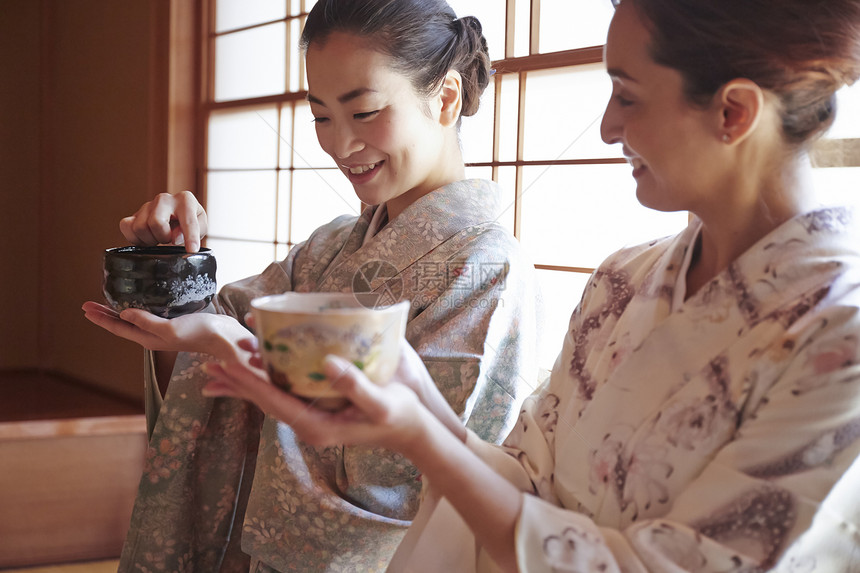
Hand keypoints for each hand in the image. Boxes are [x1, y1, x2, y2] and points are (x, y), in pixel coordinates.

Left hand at [82, 301, 249, 362]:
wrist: (224, 337)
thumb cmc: (199, 334)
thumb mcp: (170, 327)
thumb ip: (147, 321)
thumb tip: (123, 313)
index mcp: (148, 338)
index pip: (117, 328)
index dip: (100, 318)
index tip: (85, 308)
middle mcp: (153, 335)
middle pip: (123, 324)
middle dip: (105, 314)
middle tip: (88, 303)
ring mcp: (164, 328)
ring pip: (135, 319)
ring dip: (119, 311)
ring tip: (108, 301)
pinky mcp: (175, 321)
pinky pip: (150, 313)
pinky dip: (139, 306)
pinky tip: (141, 299)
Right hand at [119, 191, 207, 251]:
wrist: (176, 216)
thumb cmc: (190, 221)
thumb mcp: (201, 226)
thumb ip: (196, 230)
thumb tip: (176, 236)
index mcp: (185, 200)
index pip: (188, 220)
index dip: (190, 237)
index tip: (192, 250)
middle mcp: (164, 199)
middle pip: (156, 222)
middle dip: (163, 237)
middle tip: (168, 239)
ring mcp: (147, 205)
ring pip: (140, 228)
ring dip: (150, 239)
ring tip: (159, 238)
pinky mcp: (134, 214)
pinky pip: (126, 226)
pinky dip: (135, 238)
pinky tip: (147, 238)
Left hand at [202, 352, 429, 452]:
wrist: (411, 429)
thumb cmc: (398, 416)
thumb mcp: (381, 403)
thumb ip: (356, 386)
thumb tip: (327, 363)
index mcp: (317, 426)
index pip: (274, 402)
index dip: (250, 383)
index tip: (228, 365)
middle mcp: (309, 424)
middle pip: (266, 401)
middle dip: (240, 382)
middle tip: (212, 365)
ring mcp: (312, 418)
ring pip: (273, 397)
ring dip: (251, 380)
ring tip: (227, 364)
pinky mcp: (319, 409)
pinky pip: (286, 394)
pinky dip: (270, 378)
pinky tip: (264, 364)